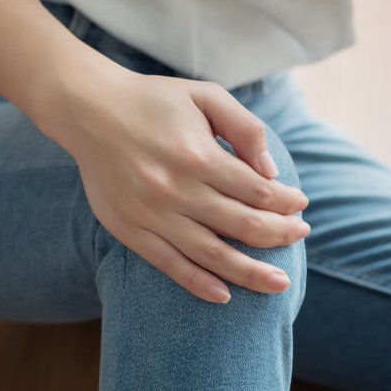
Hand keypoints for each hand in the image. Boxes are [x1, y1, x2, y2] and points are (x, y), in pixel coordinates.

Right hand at [50, 68, 309, 303]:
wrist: (89, 110)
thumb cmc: (156, 101)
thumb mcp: (206, 96)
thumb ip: (245, 128)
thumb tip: (272, 172)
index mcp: (198, 154)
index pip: (258, 191)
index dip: (286, 202)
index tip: (301, 205)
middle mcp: (175, 189)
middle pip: (242, 225)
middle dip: (280, 235)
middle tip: (300, 236)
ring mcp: (151, 214)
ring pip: (212, 254)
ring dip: (250, 273)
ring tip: (279, 284)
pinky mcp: (130, 230)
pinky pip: (170, 265)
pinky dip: (199, 284)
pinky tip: (224, 295)